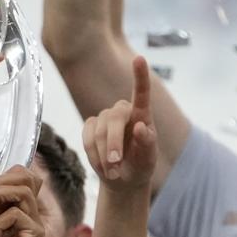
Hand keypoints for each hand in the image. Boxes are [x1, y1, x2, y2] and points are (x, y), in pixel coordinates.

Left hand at [0, 166, 47, 236]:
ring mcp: (34, 222)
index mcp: (16, 206)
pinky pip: (18, 214)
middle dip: (0, 181)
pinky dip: (0, 222)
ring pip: (24, 190)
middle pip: (26, 176)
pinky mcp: (35, 234)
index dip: (1, 175)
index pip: (20, 174)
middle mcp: (28, 211)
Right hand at [81, 55, 157, 195]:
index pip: (141, 92)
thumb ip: (147, 143)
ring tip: (114, 171)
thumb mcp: (149, 158)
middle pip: (113, 118)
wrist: (123, 178)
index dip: (139, 75)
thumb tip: (140, 126)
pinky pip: (87, 138)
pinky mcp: (91, 127)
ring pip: (99, 131)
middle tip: (115, 164)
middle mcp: (123, 111)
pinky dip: (94, 155)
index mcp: (142, 114)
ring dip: (104, 155)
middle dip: (112, 143)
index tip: (139, 58)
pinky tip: (102, 165)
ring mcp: (105, 118)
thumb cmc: (140, 164)